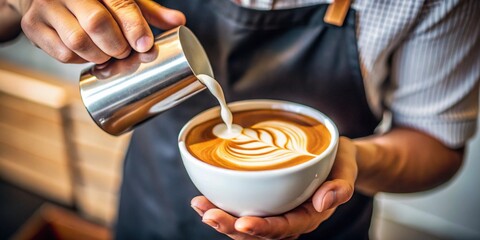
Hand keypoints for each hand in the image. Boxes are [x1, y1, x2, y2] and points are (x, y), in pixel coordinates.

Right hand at [15, 0, 184, 62]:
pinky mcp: (34, 27)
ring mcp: (47, 7)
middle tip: (124, 53)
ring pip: (79, 42)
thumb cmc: (93, 0)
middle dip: (117, 46)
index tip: (146, 47)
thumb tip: (178, 21)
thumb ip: (148, 12)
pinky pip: (63, 54)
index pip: (119, 3)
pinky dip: (81, 60)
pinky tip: (88, 54)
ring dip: (100, 56)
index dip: (135, 27)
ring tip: (108, 54)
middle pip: (97, 24)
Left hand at [191, 137, 357, 238]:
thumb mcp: (347, 169)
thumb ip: (341, 186)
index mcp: (310, 215)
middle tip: (208, 214)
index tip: (243, 223)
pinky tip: (205, 200)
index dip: (263, 228)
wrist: (337, 160)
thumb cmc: (340, 163)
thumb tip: (325, 202)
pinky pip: (243, 211)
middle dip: (231, 227)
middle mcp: (290, 218)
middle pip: (259, 232)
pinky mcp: (266, 204)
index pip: (285, 227)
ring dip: (221, 218)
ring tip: (199, 206)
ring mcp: (276, 212)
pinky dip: (223, 206)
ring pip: (246, 225)